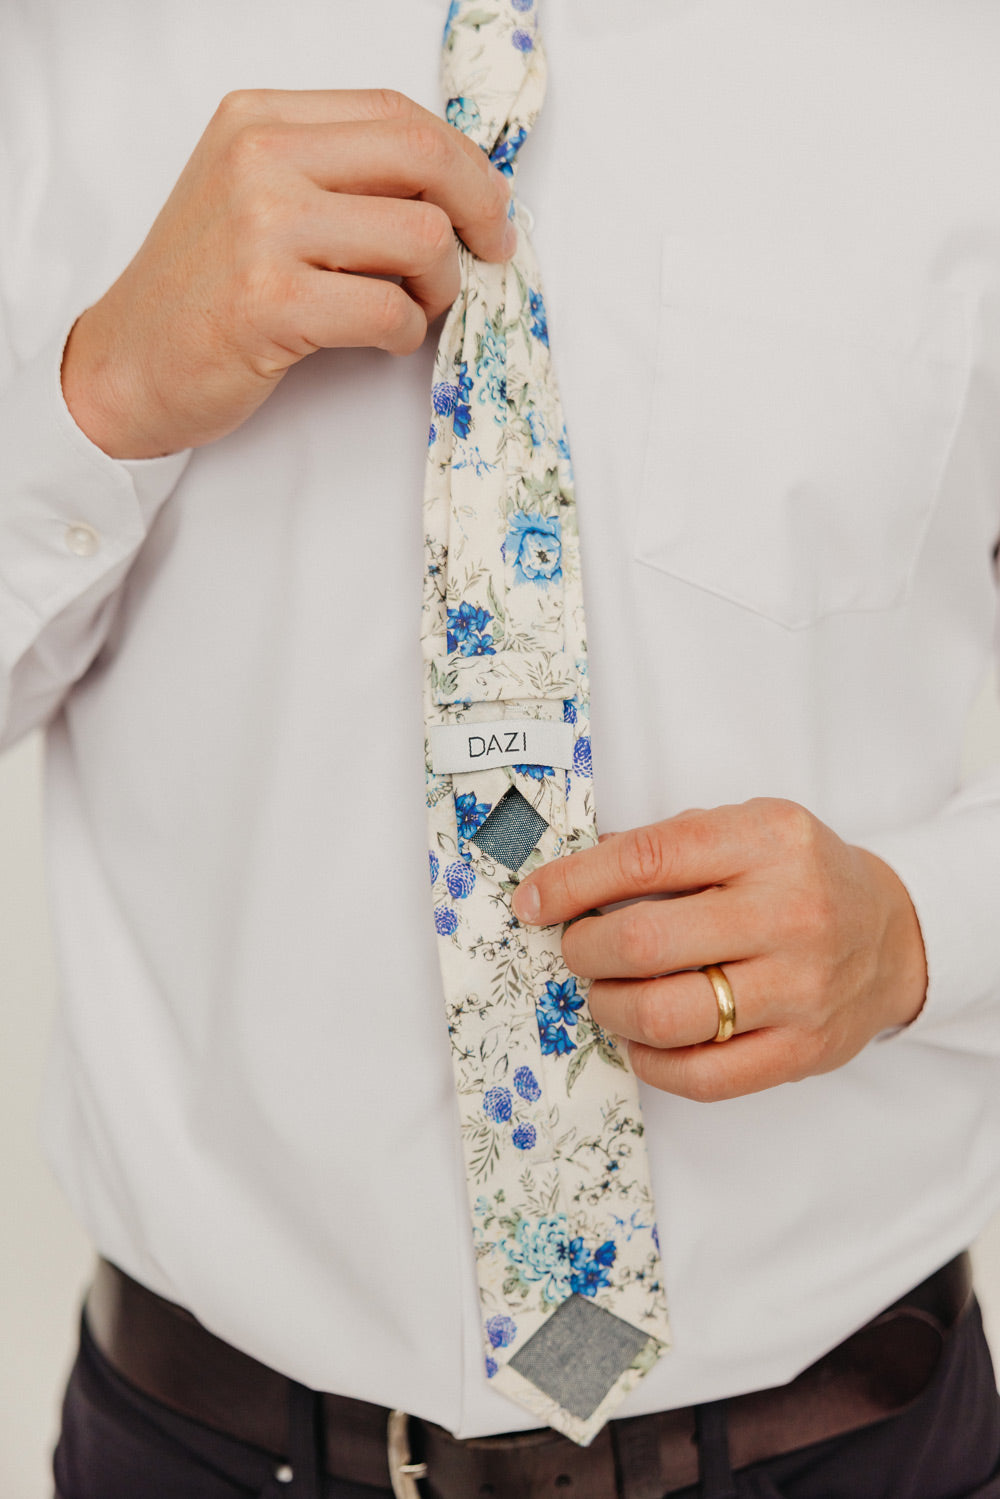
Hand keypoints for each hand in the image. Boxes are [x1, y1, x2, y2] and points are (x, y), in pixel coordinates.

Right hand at [61, 89, 514, 457]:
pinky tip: (384, 339)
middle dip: (481, 210)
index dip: (464, 162)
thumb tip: (454, 189)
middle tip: (490, 254)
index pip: (397, 114)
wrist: (127, 366)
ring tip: (414, 308)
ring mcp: (263, 229)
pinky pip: (391, 310)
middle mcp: (260, 160)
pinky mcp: (271, 302)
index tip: (486, 206)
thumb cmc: (201, 293)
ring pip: (421, 236)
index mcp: (259, 120)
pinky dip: (407, 332)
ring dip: (440, 284)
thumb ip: (335, 176)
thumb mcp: (254, 199)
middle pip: (423, 158)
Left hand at [511, 798, 927, 1101]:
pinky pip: (701, 1075)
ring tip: (606, 991)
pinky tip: (640, 1037)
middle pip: (645, 942)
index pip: (646, 860)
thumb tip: (568, 879)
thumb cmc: (799, 877)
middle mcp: (788, 912)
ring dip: (609, 1006)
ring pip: (665, 1015)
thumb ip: (668, 845)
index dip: (573, 883)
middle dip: (583, 949)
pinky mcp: (802, 1050)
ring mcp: (799, 987)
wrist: (893, 934)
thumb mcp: (746, 829)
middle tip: (576, 949)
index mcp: (768, 841)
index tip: (535, 900)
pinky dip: (650, 1060)